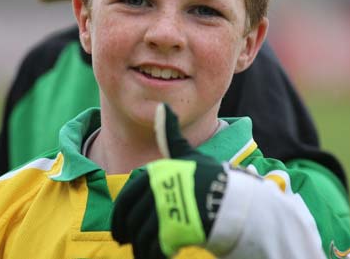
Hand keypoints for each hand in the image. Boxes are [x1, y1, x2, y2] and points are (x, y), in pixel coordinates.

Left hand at [111, 103, 227, 257]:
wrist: (230, 200)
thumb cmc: (207, 176)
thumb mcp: (186, 153)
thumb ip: (169, 133)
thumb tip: (163, 106)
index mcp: (155, 173)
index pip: (127, 197)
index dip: (119, 215)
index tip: (119, 229)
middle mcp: (156, 190)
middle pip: (131, 219)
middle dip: (124, 232)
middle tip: (124, 242)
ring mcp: (164, 210)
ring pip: (141, 236)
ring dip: (139, 248)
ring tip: (144, 251)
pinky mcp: (173, 232)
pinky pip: (153, 250)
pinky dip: (151, 256)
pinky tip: (158, 256)